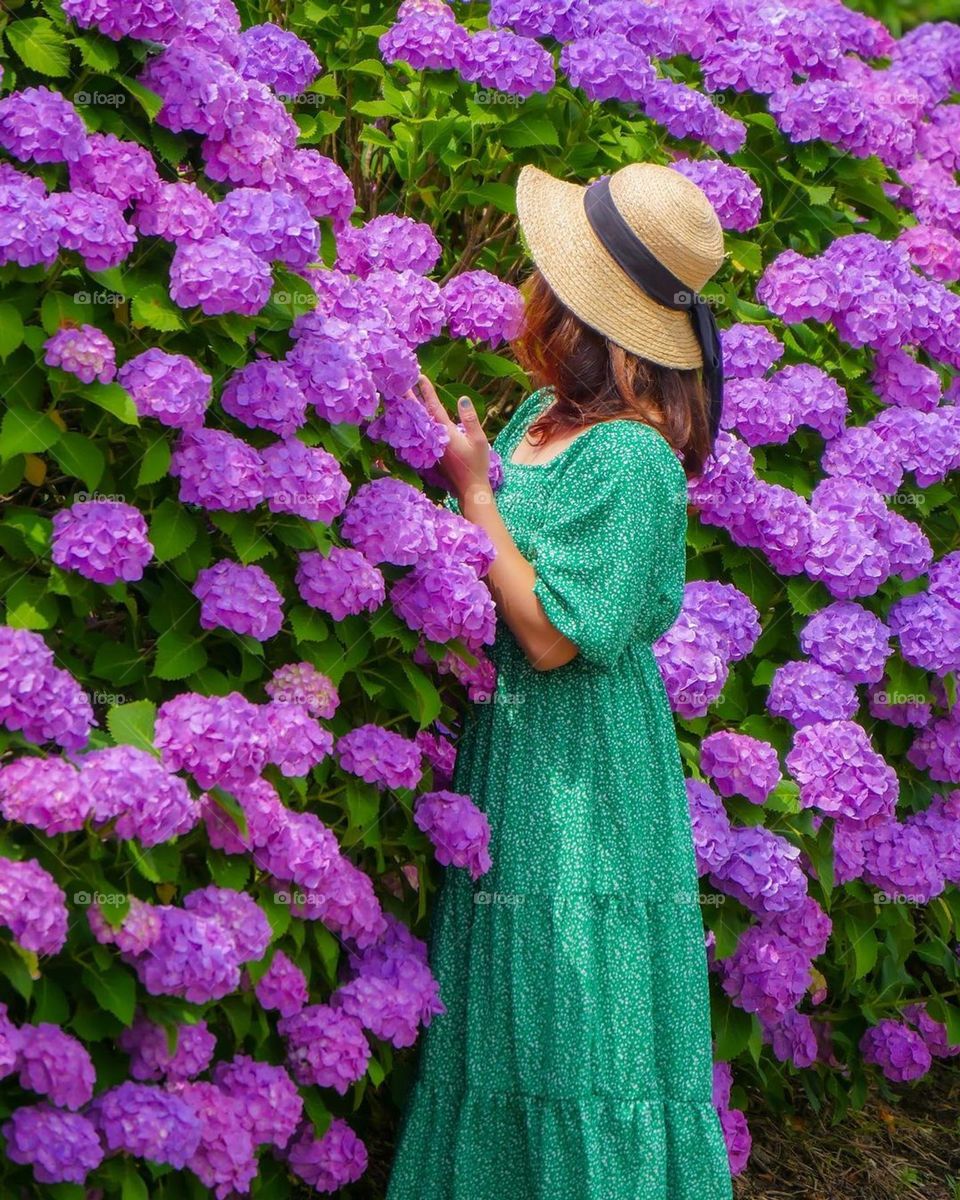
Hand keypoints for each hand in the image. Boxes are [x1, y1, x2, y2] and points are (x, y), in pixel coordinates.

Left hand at [410, 373, 490, 500]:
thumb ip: (470, 419)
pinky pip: (421, 435)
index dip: (427, 391)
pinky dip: (415, 425)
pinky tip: (411, 420)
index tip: (420, 377)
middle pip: (420, 414)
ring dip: (410, 410)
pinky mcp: (432, 454)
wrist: (469, 489)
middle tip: (400, 383)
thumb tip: (462, 398)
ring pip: (418, 424)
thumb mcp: (479, 440)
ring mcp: (432, 447)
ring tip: (402, 398)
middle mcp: (435, 439)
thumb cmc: (477, 465)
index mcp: (446, 433)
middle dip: (410, 398)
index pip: (434, 407)